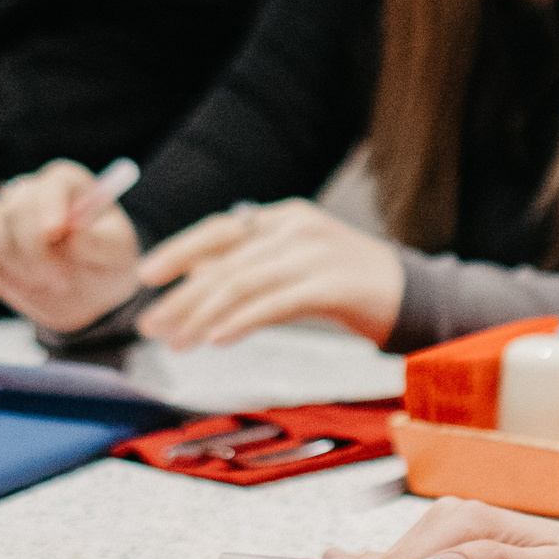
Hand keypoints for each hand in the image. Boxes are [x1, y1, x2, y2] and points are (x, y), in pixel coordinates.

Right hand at [0, 159, 145, 333]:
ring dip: (4, 256)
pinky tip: (17, 286)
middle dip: (31, 247)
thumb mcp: (117, 254)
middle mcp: (30, 193)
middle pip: (12, 206)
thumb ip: (98, 242)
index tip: (55, 232)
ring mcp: (3, 218)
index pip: (51, 185)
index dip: (49, 206)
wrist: (89, 295)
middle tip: (58, 279)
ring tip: (38, 282)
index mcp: (68, 185)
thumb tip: (73, 232)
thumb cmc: (106, 263)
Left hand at [134, 199, 404, 349]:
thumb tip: (192, 278)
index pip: (220, 228)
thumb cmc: (347, 286)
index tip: (145, 275)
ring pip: (245, 281)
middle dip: (183, 295)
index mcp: (284, 217)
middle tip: (152, 325)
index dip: (179, 250)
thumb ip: (249, 268)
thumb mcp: (292, 268)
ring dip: (204, 313)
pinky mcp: (334, 283)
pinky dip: (242, 320)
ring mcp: (317, 252)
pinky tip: (218, 338)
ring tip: (178, 341)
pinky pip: (276, 302)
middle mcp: (297, 227)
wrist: (414, 296)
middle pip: (227, 260)